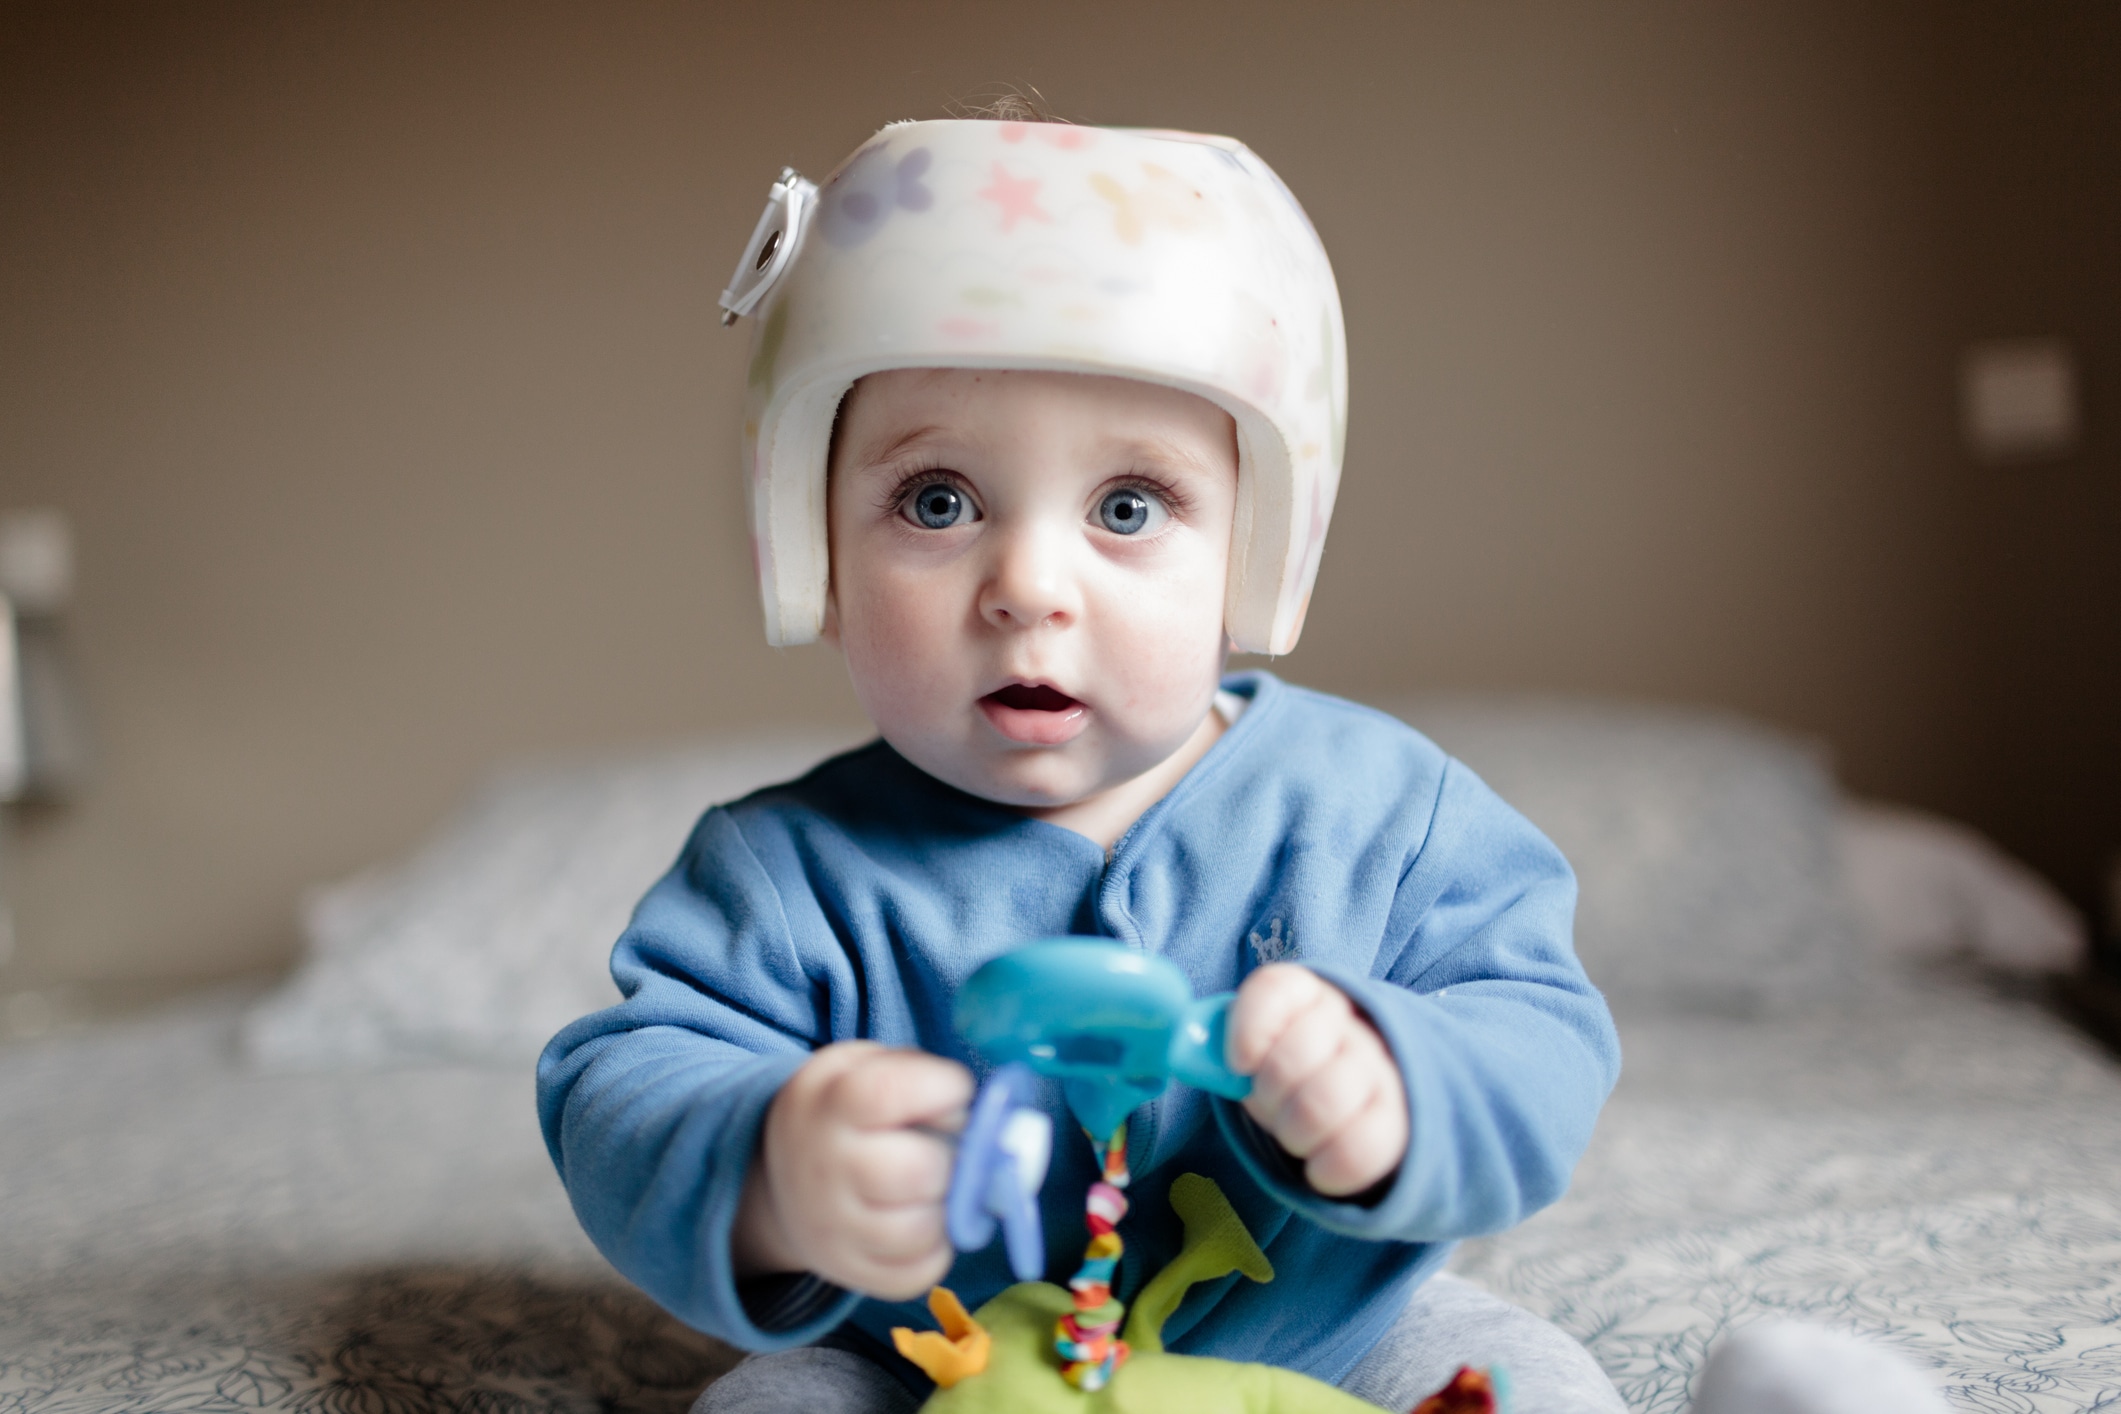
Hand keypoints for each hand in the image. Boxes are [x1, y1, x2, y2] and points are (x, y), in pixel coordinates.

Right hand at [733, 1042, 972, 1299]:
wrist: (783, 1178)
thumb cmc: (844, 1114)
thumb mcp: (863, 1069)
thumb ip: (918, 1074)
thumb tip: (984, 1119)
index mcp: (831, 1104)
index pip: (889, 1093)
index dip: (943, 1088)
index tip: (954, 1091)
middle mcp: (826, 1170)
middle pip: (918, 1171)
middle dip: (951, 1159)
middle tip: (945, 1151)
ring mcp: (835, 1229)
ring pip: (923, 1230)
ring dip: (947, 1207)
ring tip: (935, 1187)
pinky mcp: (854, 1273)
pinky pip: (920, 1271)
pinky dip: (937, 1247)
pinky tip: (924, 1218)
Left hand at [1227, 964, 1408, 1197]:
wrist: (1366, 1103)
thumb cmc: (1290, 1073)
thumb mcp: (1256, 1052)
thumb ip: (1221, 1047)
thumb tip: (1186, 1051)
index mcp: (1304, 996)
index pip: (1276, 990)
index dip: (1251, 1026)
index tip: (1239, 1062)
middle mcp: (1348, 1026)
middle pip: (1294, 1057)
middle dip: (1267, 1094)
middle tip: (1270, 1104)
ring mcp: (1379, 1073)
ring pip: (1322, 1105)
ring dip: (1293, 1132)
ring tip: (1294, 1133)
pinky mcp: (1399, 1124)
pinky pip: (1355, 1153)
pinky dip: (1325, 1169)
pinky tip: (1319, 1164)